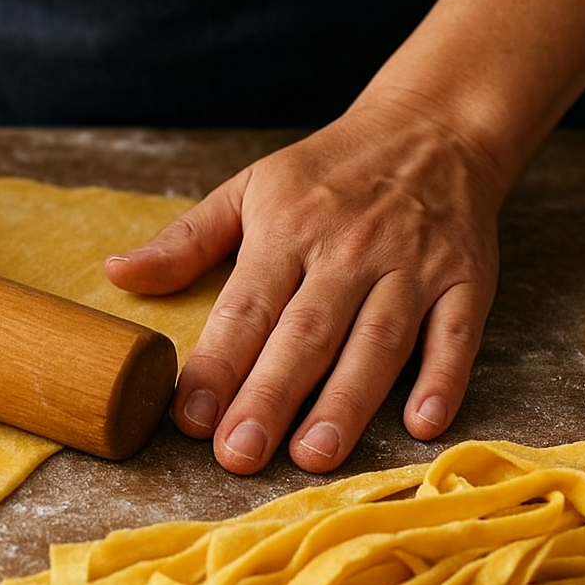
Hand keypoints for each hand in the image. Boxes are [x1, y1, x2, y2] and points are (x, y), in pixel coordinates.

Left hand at [105, 96, 509, 473]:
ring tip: (313, 456)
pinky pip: (455, 335)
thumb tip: (117, 274)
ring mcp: (412, 267)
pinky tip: (419, 426)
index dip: (216, 364)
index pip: (246, 307)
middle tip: (238, 455)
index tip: (188, 418)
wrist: (434, 128)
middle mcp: (349, 250)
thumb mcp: (250, 188)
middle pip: (306, 333)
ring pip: (378, 341)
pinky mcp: (466, 281)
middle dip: (270, 397)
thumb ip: (185, 240)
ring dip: (346, 401)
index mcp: (288, 230)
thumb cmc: (328, 173)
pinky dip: (442, 380)